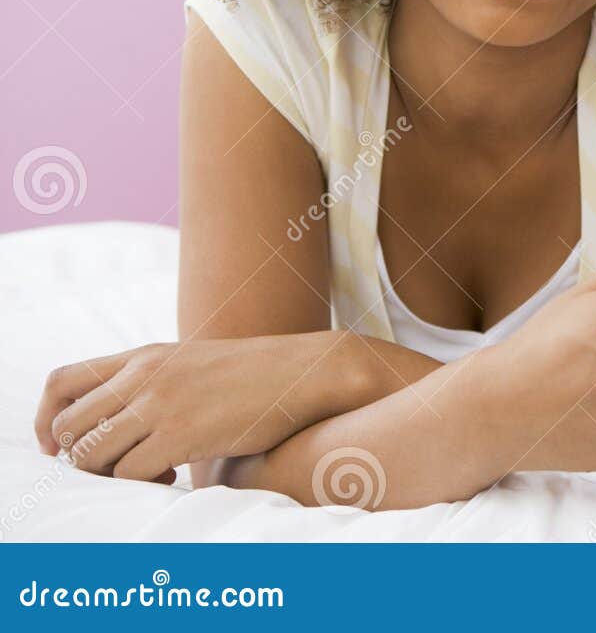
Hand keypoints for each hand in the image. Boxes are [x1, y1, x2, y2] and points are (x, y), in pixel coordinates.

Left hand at [33, 333, 351, 481]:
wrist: (304, 372)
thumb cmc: (255, 375)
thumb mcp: (193, 363)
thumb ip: (154, 381)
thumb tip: (121, 420)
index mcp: (143, 355)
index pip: (61, 382)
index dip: (48, 420)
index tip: (62, 445)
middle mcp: (142, 375)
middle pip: (68, 426)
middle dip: (80, 457)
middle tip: (116, 466)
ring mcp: (159, 404)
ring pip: (91, 455)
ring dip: (110, 475)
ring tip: (152, 471)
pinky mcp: (180, 433)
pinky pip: (128, 473)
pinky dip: (142, 483)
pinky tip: (173, 475)